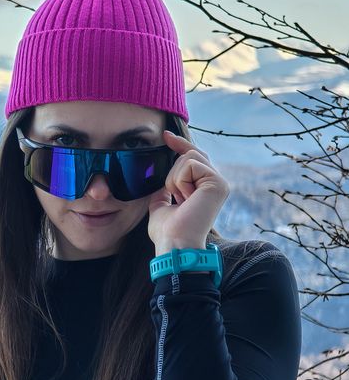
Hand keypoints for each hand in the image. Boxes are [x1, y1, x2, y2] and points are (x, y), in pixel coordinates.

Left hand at [147, 130, 229, 253]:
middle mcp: (216, 183)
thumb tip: (159, 183)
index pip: (194, 158)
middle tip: (177, 198)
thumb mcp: (161, 207)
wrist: (175, 245)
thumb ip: (163, 193)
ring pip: (189, 157)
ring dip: (175, 179)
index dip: (180, 144)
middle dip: (173, 173)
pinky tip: (186, 199)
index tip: (165, 135)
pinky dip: (180, 181)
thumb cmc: (168, 232)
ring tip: (181, 200)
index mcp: (205, 189)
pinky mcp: (218, 182)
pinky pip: (191, 164)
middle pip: (191, 153)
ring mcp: (219, 182)